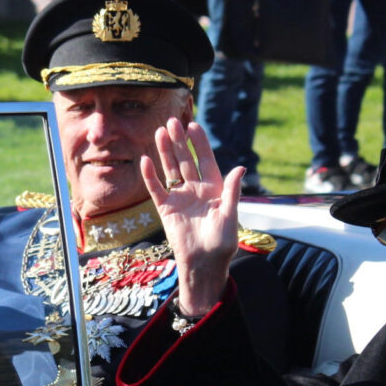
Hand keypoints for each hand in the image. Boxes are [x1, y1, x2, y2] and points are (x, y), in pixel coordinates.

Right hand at [141, 118, 242, 316]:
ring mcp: (180, 197)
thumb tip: (240, 168)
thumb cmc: (222, 243)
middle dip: (179, 141)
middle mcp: (196, 189)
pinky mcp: (166, 209)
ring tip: (158, 132)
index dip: (200, 144)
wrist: (204, 264)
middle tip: (172, 122)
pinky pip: (157, 189)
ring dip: (165, 152)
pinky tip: (146, 160)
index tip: (194, 126)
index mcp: (214, 188)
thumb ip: (232, 192)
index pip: (206, 160)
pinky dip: (150, 176)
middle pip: (186, 160)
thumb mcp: (230, 216)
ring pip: (171, 169)